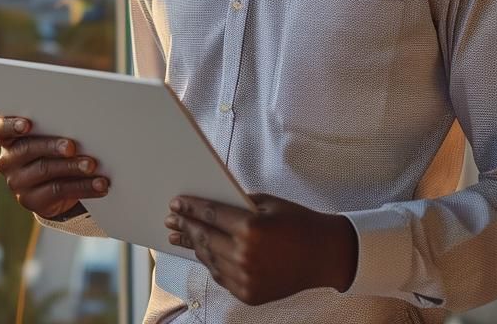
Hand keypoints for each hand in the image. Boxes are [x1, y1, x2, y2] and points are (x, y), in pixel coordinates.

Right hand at [0, 115, 109, 219]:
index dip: (9, 126)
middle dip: (52, 146)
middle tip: (72, 147)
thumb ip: (54, 127)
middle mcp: (7, 161)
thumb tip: (82, 122)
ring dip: (72, 167)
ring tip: (92, 165)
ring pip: (45, 170)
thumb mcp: (49, 136)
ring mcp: (17, 183)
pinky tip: (99, 184)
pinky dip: (83, 186)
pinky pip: (58, 191)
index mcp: (6, 139)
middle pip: (26, 149)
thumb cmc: (53, 149)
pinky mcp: (32, 201)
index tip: (27, 124)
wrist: (55, 188)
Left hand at [165, 193, 357, 305]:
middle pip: (205, 238)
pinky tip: (203, 253)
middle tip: (171, 220)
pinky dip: (211, 264)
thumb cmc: (298, 223)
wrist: (325, 256)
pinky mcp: (249, 294)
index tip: (176, 203)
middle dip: (185, 227)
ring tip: (181, 236)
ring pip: (209, 260)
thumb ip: (238, 203)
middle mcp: (245, 255)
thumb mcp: (269, 203)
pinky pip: (221, 277)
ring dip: (194, 246)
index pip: (210, 215)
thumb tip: (208, 204)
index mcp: (251, 228)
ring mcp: (246, 278)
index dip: (190, 208)